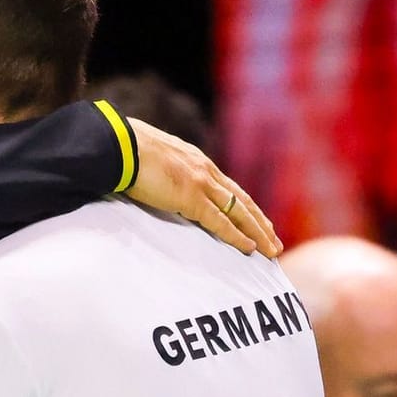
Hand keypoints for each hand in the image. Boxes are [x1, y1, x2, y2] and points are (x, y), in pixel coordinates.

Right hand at [125, 118, 279, 257]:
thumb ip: (167, 171)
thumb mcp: (156, 159)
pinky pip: (220, 222)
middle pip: (242, 201)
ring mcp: (202, 184)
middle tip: (275, 242)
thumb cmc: (129, 151)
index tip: (258, 221)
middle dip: (261, 223)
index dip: (246, 207)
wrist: (122, 146)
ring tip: (271, 251)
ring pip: (240, 212)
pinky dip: (237, 236)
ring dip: (258, 232)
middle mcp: (206, 172)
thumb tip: (162, 180)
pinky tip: (250, 248)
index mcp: (198, 162)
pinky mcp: (192, 198)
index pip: (230, 188)